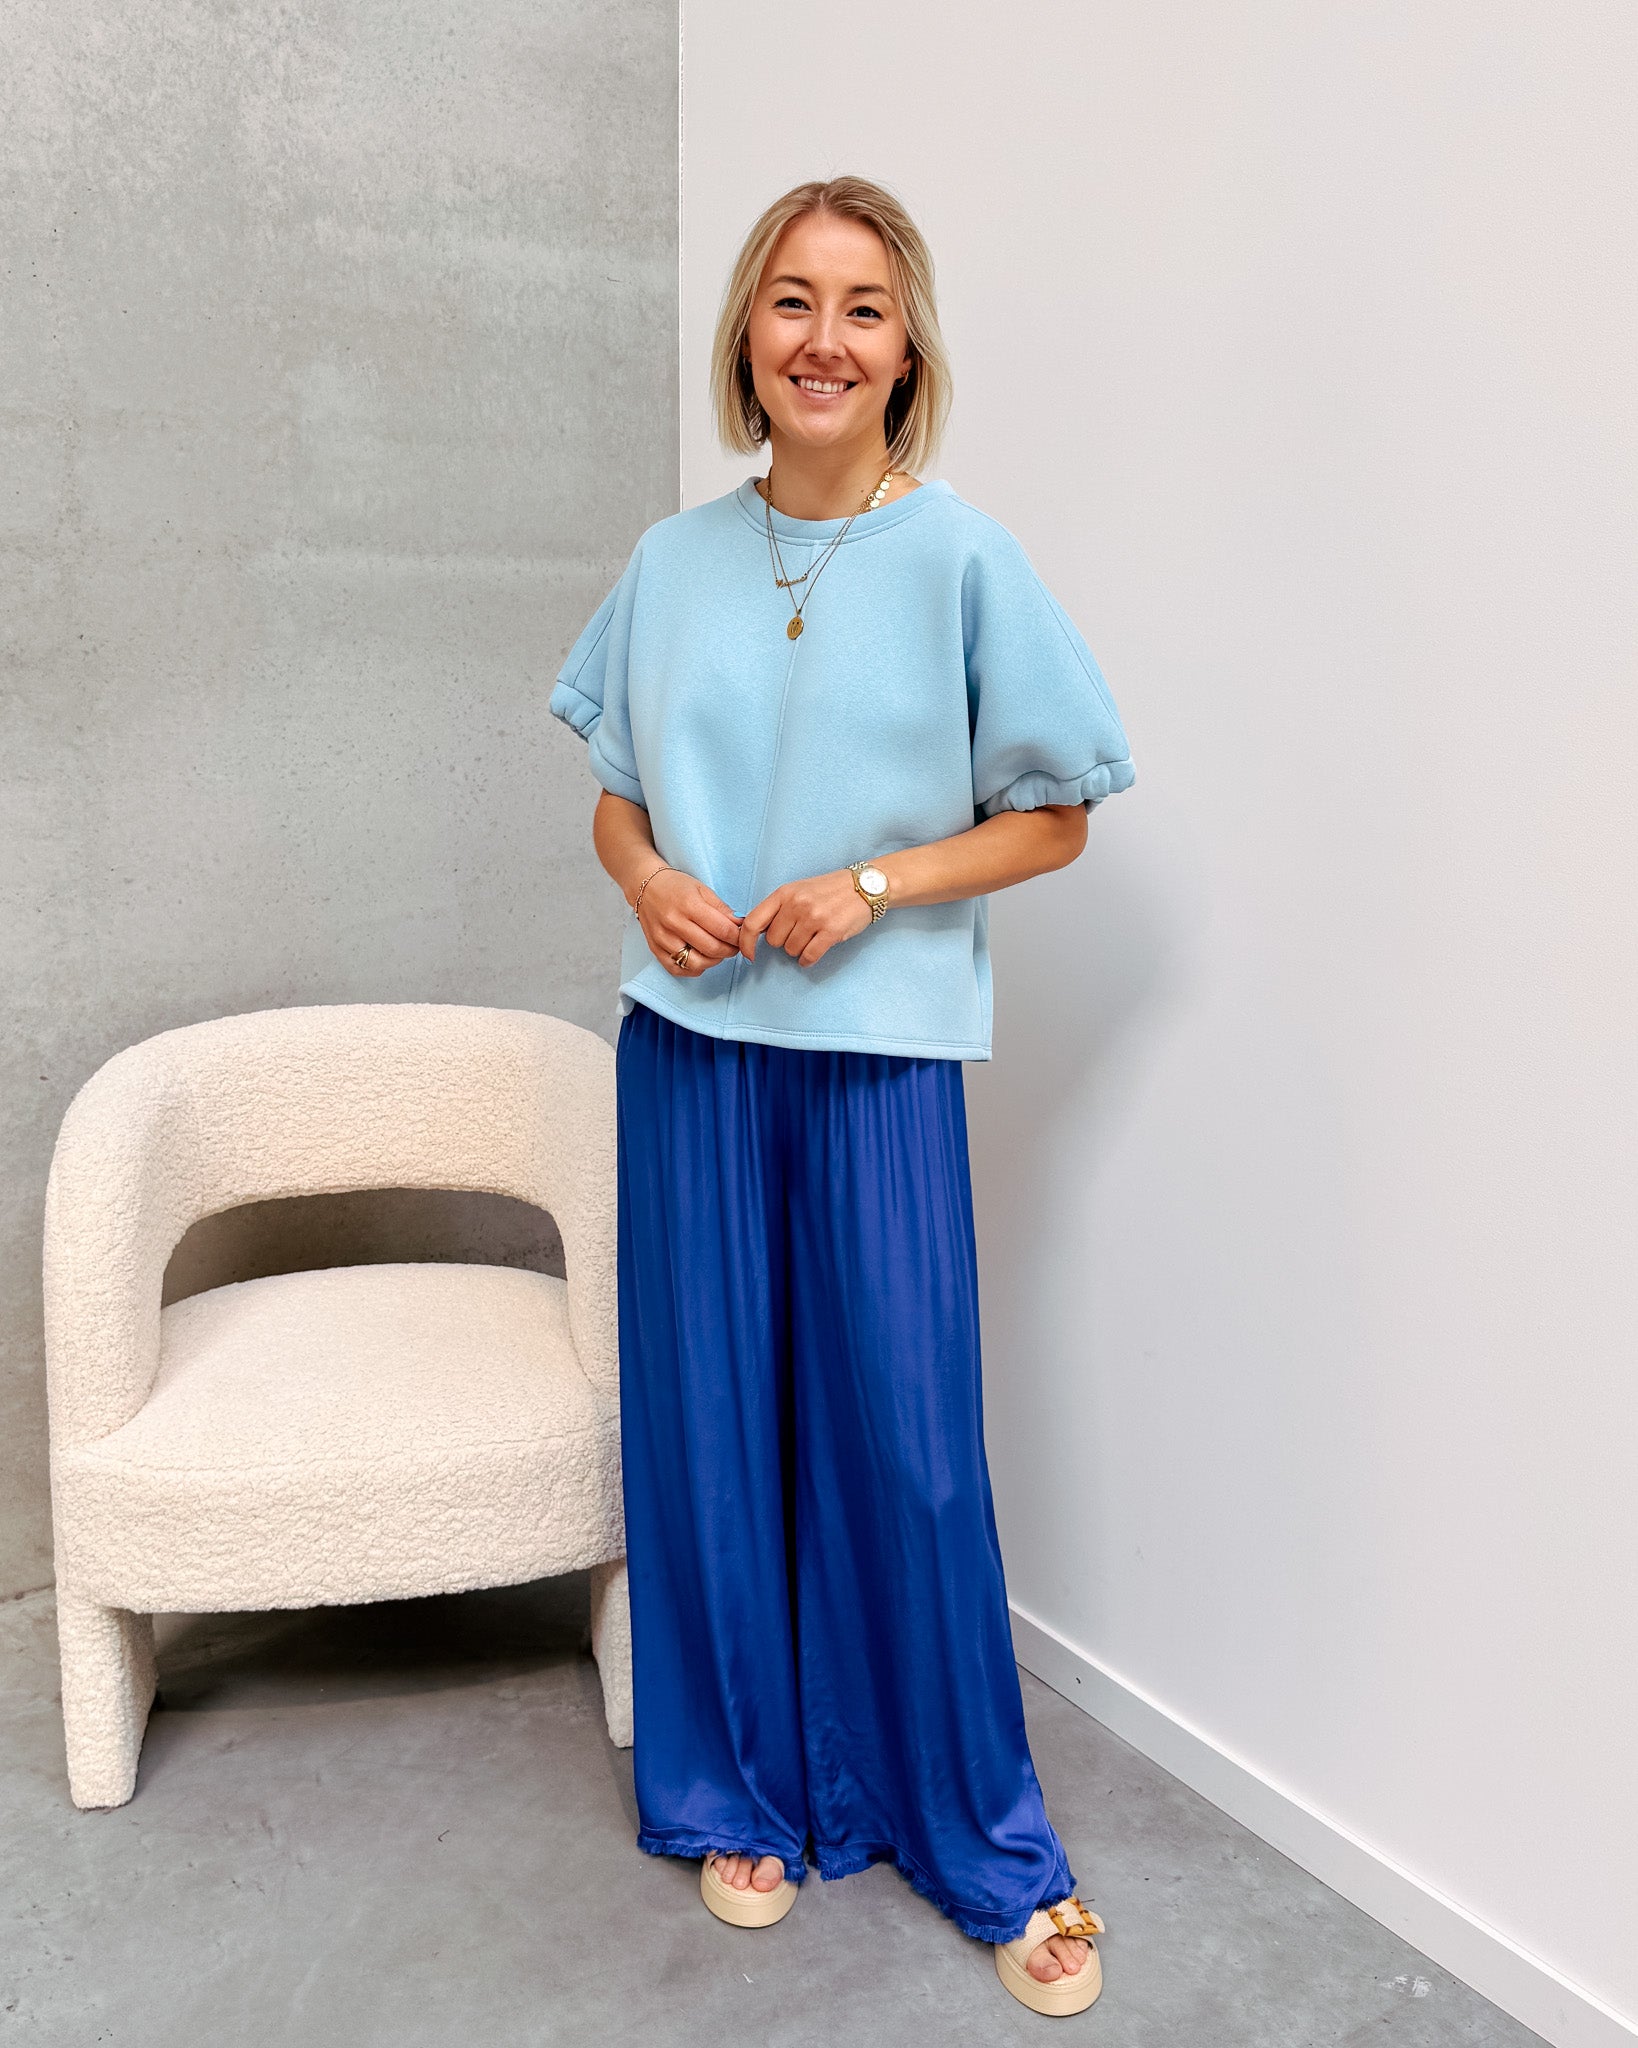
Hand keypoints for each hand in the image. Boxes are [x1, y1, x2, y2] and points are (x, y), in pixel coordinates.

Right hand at [636, 867, 743, 976]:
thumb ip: (722, 909)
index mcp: (689, 905)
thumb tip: (739, 926)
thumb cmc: (675, 886)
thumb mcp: (702, 889)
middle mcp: (674, 923)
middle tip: (734, 946)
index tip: (742, 937)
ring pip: (696, 963)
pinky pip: (678, 970)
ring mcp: (663, 938)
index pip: (722, 930)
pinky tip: (700, 959)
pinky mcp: (655, 949)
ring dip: (713, 961)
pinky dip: (693, 969)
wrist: (645, 887)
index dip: (737, 937)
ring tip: (718, 952)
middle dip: (729, 951)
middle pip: (712, 949)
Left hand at [738, 869, 873, 968]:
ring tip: (812, 936)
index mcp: (784, 893)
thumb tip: (756, 932)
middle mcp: (797, 904)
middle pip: (774, 941)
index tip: (749, 954)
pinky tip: (813, 952)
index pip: (753, 922)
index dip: (746, 942)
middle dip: (784, 942)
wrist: (865, 886)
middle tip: (799, 933)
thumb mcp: (798, 890)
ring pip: (791, 950)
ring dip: (799, 949)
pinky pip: (809, 956)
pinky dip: (808, 959)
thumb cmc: (829, 890)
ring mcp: (814, 918)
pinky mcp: (831, 931)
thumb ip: (778, 908)